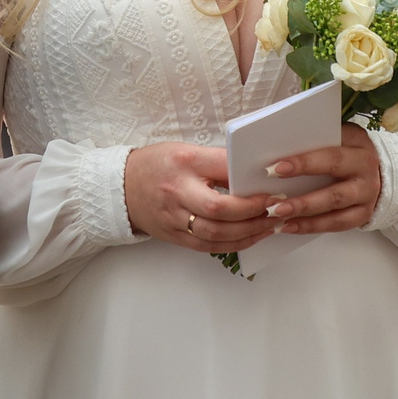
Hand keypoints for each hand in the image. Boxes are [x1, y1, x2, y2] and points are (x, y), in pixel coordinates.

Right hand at [123, 142, 276, 253]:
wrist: (122, 187)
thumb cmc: (158, 164)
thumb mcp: (187, 151)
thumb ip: (217, 162)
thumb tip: (253, 175)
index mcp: (184, 162)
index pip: (222, 171)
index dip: (249, 183)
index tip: (272, 188)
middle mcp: (177, 191)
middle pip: (219, 209)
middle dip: (252, 212)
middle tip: (276, 209)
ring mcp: (174, 218)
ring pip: (215, 233)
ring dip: (248, 232)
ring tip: (270, 226)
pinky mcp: (174, 236)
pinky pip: (207, 246)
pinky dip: (233, 245)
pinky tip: (251, 238)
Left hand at [265, 124, 383, 234]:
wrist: (379, 168)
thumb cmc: (345, 148)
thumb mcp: (337, 136)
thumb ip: (314, 141)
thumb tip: (277, 149)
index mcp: (357, 142)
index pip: (330, 154)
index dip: (304, 163)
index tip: (276, 169)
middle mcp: (366, 168)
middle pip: (335, 187)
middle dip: (303, 198)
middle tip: (275, 204)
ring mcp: (367, 193)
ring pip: (335, 206)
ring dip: (305, 213)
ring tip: (279, 215)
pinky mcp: (364, 213)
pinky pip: (337, 223)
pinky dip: (312, 226)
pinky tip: (289, 226)